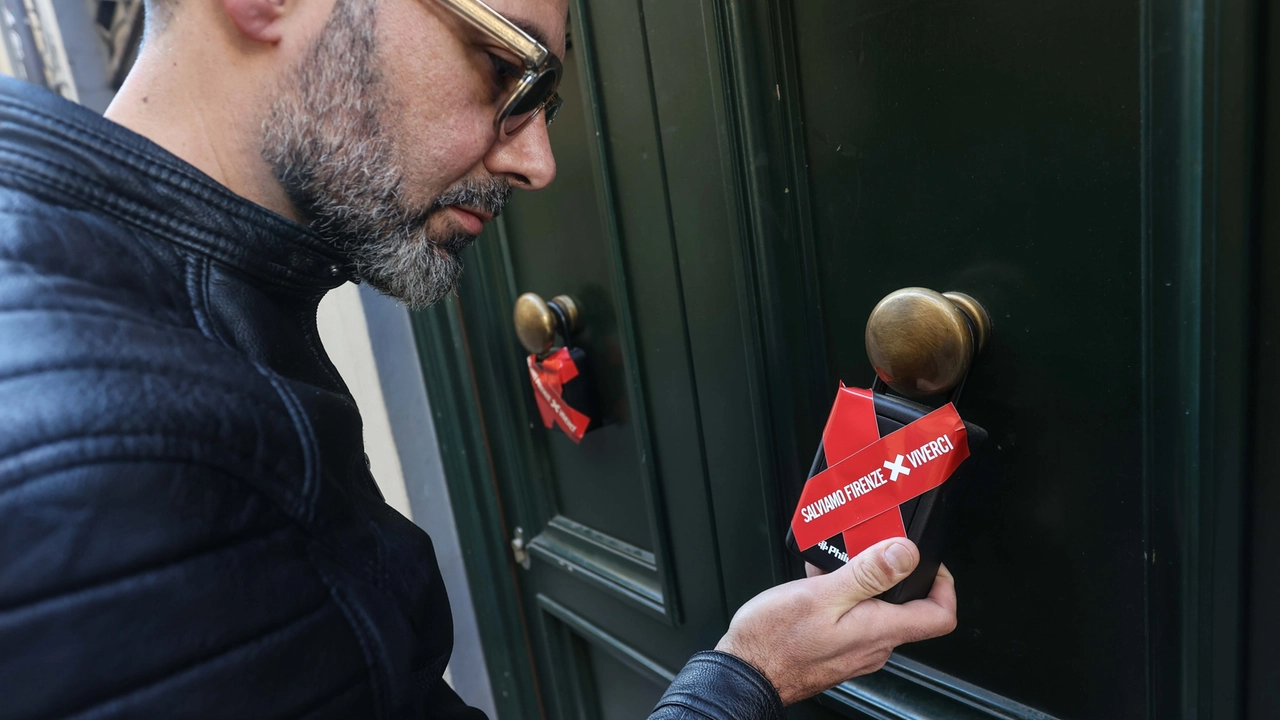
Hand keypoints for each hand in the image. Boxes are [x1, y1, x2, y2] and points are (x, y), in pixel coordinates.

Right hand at [714, 538, 956, 704]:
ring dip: (863, 582)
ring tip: (839, 561)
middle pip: (907, 607)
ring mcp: (855, 650)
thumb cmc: (774, 640)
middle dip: (893, 572)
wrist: (745, 673)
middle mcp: (874, 645)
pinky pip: (853, 618)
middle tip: (874, 547)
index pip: (940, 615)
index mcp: (878, 630)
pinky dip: (842, 595)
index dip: (944, 583)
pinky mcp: (837, 650)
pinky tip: (819, 580)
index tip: (928, 560)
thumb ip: (867, 574)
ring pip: (876, 610)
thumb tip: (906, 553)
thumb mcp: (821, 595)